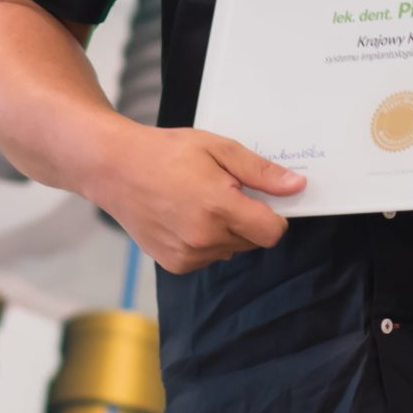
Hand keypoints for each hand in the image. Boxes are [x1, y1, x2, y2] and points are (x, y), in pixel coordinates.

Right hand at [89, 124, 306, 274]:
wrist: (115, 168)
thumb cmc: (166, 152)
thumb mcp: (218, 148)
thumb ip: (260, 172)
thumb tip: (297, 186)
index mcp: (218, 208)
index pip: (272, 232)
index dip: (274, 214)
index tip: (259, 197)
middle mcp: (204, 239)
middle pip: (253, 240)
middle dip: (247, 218)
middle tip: (222, 190)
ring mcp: (188, 255)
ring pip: (231, 249)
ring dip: (226, 230)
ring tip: (198, 200)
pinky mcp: (174, 264)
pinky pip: (208, 257)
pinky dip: (205, 240)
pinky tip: (185, 216)